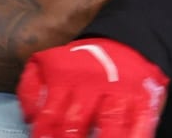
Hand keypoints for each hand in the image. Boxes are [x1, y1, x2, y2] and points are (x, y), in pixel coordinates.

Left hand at [18, 39, 167, 137]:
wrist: (123, 42)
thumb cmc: (81, 65)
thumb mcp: (49, 65)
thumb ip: (31, 88)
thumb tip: (30, 117)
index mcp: (64, 77)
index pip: (50, 115)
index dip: (45, 136)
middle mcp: (91, 83)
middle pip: (76, 122)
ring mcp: (118, 91)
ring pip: (109, 123)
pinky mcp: (142, 99)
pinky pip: (140, 123)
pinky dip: (136, 136)